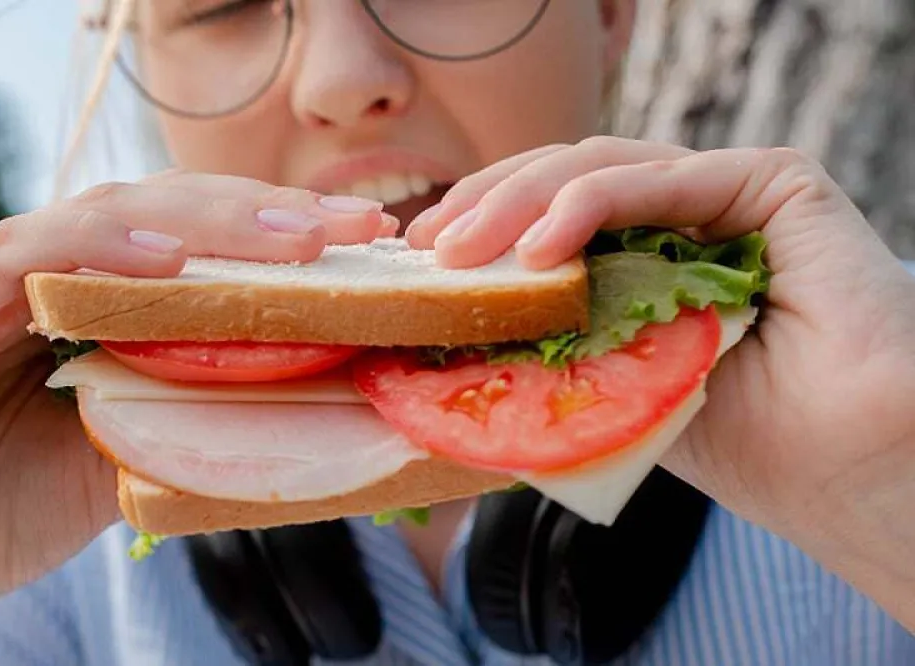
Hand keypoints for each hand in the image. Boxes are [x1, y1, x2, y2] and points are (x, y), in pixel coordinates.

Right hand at [0, 171, 394, 643]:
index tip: (374, 241)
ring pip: (115, 215)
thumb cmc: (6, 505)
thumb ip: (202, 429)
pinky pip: (23, 255)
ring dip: (211, 220)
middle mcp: (67, 273)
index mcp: (114, 303)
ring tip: (294, 238)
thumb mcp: (133, 462)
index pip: (213, 246)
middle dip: (274, 215)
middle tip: (360, 224)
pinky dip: (96, 248)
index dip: (291, 237)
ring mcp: (9, 277)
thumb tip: (323, 421)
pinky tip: (166, 260)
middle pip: (180, 215)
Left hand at [407, 137, 914, 629]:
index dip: (484, 225)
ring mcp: (724, 194)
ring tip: (465, 252)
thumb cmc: (744, 442)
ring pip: (599, 168)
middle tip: (429, 248)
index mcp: (647, 256)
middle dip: (487, 207)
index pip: (550, 216)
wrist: (848, 469)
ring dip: (521, 202)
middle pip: (562, 182)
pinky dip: (591, 203)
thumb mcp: (615, 389)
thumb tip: (444, 349)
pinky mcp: (773, 183)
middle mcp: (681, 217)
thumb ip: (551, 354)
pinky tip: (540, 246)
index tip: (422, 257)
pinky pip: (662, 179)